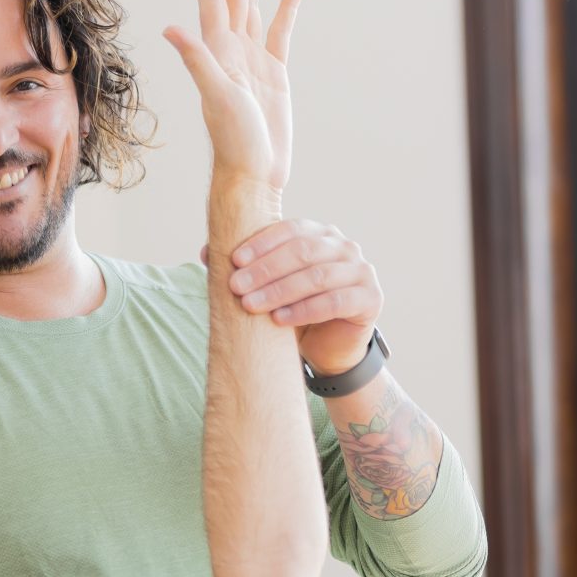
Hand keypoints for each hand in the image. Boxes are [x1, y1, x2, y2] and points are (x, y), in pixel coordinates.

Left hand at [164, 0, 301, 191]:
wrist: (253, 173)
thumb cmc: (233, 142)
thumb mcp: (216, 97)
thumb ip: (198, 61)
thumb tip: (172, 30)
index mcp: (216, 49)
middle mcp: (231, 48)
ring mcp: (253, 57)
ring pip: (255, 2)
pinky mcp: (274, 72)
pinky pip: (280, 28)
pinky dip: (287, 4)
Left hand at [229, 217, 382, 376]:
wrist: (329, 347)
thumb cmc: (296, 310)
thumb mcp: (269, 286)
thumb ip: (245, 267)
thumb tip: (206, 251)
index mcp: (321, 234)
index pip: (291, 229)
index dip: (262, 243)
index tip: (233, 260)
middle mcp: (344, 247)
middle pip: (303, 251)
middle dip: (266, 269)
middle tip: (236, 286)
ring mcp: (361, 271)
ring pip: (317, 276)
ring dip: (279, 291)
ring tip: (250, 305)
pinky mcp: (371, 298)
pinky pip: (335, 302)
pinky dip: (305, 310)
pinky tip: (279, 319)